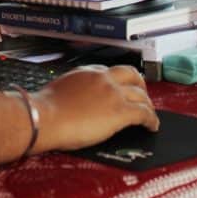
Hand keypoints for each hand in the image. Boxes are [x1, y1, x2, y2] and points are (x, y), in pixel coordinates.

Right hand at [32, 64, 158, 152]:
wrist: (44, 118)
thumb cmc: (44, 110)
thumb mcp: (57, 91)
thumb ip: (71, 92)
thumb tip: (72, 102)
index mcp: (86, 72)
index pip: (108, 72)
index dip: (117, 81)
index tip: (117, 88)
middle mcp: (102, 78)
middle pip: (131, 75)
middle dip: (139, 85)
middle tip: (141, 95)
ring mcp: (114, 93)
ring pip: (141, 94)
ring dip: (147, 104)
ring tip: (149, 114)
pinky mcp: (121, 111)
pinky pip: (144, 113)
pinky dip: (151, 120)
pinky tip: (152, 126)